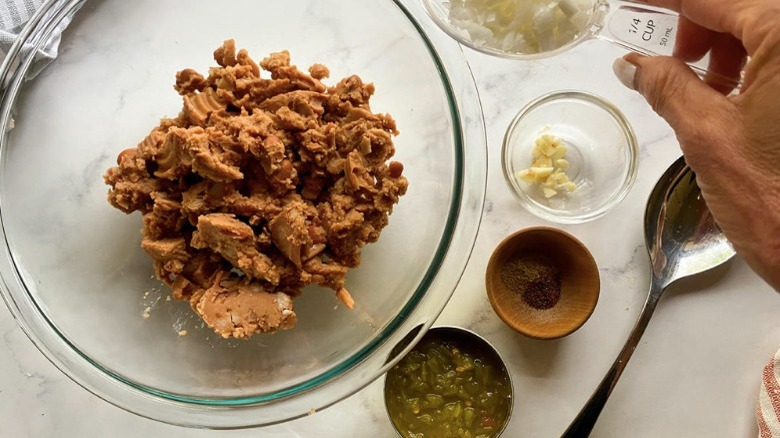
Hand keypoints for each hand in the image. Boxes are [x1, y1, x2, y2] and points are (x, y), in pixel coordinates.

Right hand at [612, 0, 779, 289]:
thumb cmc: (777, 203)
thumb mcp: (706, 134)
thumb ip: (666, 85)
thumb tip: (633, 63)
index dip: (667, 2)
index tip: (638, 6)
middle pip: (743, 9)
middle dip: (699, 28)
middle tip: (665, 63)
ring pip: (764, 32)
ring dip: (726, 48)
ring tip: (700, 89)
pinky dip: (751, 67)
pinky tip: (729, 96)